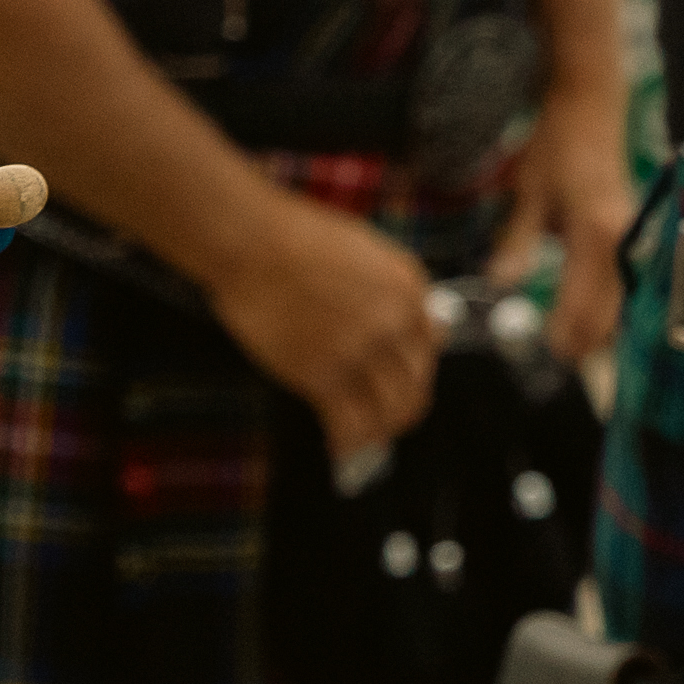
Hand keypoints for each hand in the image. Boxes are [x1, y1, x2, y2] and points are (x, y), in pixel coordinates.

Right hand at [208, 197, 442, 459]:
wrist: (251, 242)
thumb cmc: (295, 236)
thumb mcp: (364, 249)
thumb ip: (389, 288)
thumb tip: (404, 323)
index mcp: (407, 287)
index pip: (432, 345)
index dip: (417, 369)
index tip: (404, 381)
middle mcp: (393, 321)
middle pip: (416, 384)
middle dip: (404, 408)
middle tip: (390, 419)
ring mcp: (359, 351)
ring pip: (390, 412)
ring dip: (381, 431)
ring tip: (367, 438)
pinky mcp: (323, 375)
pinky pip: (350, 424)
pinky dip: (348, 442)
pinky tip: (340, 446)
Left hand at [501, 89, 642, 366]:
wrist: (591, 105)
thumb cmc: (557, 143)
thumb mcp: (529, 191)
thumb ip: (518, 243)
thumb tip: (500, 285)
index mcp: (594, 232)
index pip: (582, 302)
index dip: (565, 333)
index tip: (545, 354)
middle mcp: (621, 240)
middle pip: (609, 311)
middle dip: (585, 340)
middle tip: (556, 361)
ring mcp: (631, 236)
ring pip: (621, 301)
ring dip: (598, 326)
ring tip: (569, 347)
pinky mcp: (632, 233)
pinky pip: (623, 282)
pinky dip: (606, 304)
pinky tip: (587, 316)